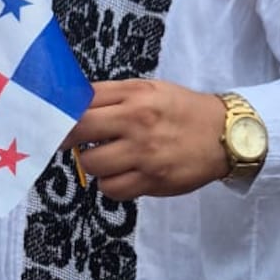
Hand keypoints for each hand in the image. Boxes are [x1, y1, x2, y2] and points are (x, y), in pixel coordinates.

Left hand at [68, 79, 227, 199]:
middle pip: (78, 131)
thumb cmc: (182, 110)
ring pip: (91, 164)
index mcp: (134, 96)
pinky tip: (121, 175)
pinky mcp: (152, 180)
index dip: (62, 111)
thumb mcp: (150, 90)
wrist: (225, 134)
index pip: (83, 101)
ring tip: (105, 158)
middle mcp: (136, 122)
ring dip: (92, 164)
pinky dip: (111, 184)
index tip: (54, 119)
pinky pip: (112, 189)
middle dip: (65, 138)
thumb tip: (74, 104)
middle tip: (66, 142)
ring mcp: (144, 153)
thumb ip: (114, 95)